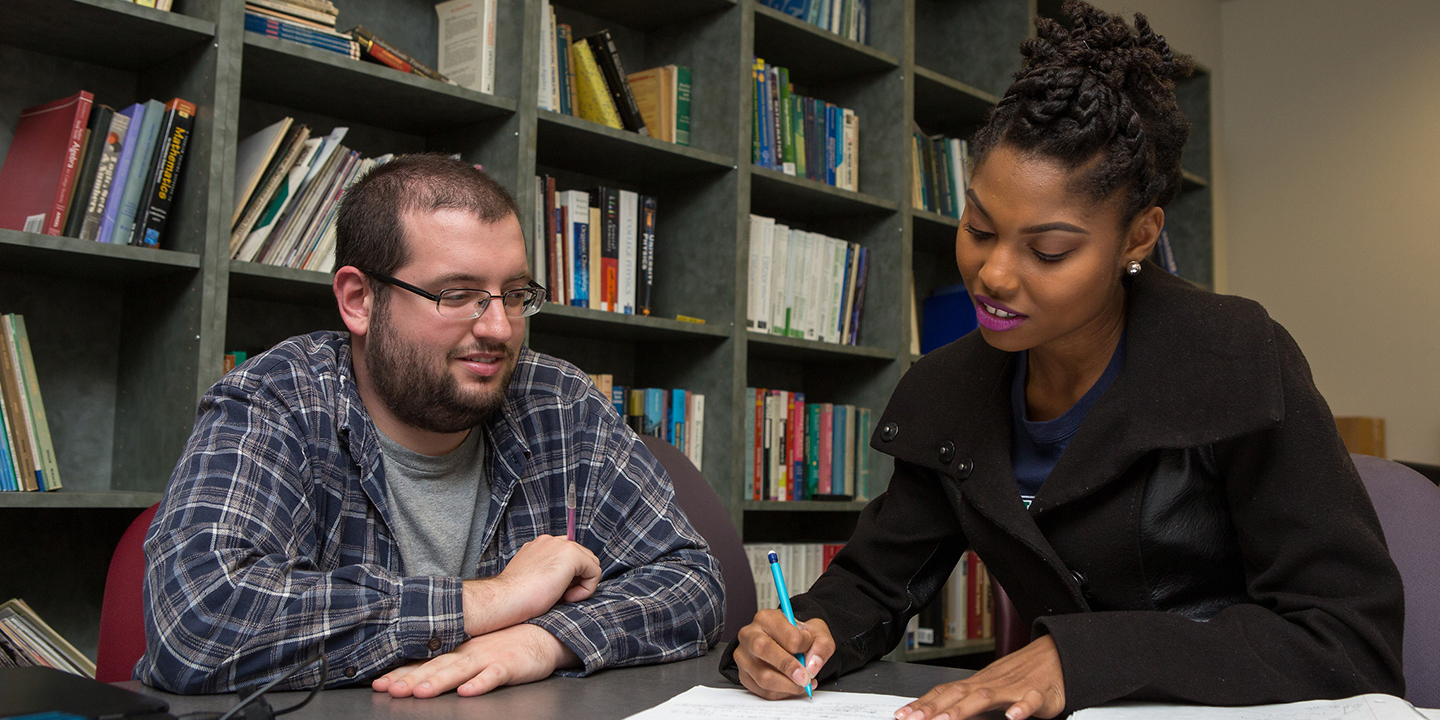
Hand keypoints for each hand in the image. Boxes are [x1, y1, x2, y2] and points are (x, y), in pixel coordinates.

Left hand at [371, 623, 578, 697]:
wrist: (542, 635)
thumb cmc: (505, 644)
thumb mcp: (473, 650)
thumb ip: (449, 660)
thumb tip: (418, 674)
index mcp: (457, 650)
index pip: (424, 663)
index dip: (401, 673)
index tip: (378, 684)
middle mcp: (468, 652)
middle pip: (435, 667)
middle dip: (411, 679)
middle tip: (390, 690)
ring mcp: (489, 657)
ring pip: (460, 670)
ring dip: (439, 681)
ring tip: (420, 692)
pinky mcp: (510, 665)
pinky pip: (494, 675)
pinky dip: (481, 683)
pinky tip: (468, 691)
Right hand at [462, 534, 600, 635]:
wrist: (506, 599)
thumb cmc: (516, 598)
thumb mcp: (535, 580)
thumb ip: (550, 573)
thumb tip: (569, 582)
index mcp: (540, 546)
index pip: (568, 556)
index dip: (569, 577)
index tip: (556, 592)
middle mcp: (551, 541)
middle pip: (582, 557)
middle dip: (577, 579)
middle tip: (561, 596)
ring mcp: (561, 545)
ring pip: (590, 564)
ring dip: (582, 584)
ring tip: (564, 598)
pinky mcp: (571, 555)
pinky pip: (595, 571)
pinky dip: (587, 588)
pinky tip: (568, 597)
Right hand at [733, 609, 834, 699]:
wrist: (787, 643)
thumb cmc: (797, 636)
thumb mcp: (816, 633)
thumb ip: (821, 646)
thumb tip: (812, 665)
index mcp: (767, 618)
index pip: (786, 634)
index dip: (803, 645)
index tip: (810, 648)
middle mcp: (750, 634)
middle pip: (763, 649)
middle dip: (788, 667)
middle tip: (805, 678)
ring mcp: (743, 656)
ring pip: (763, 676)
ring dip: (788, 685)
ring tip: (802, 684)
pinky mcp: (744, 675)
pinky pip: (762, 690)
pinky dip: (781, 693)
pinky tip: (791, 686)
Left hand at [893, 635, 1065, 719]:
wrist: (1058, 655)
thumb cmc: (1024, 675)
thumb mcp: (992, 688)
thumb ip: (968, 701)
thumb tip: (940, 713)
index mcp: (978, 683)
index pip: (944, 692)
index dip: (922, 704)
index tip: (903, 715)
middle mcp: (992, 683)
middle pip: (958, 693)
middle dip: (933, 708)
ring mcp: (1014, 687)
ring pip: (986, 697)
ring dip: (964, 709)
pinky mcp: (1039, 694)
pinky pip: (1030, 701)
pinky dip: (1021, 709)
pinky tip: (1013, 717)